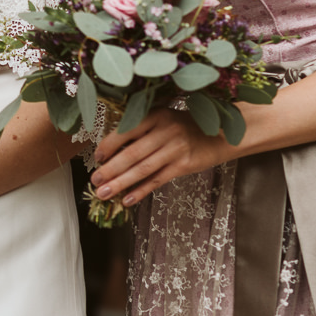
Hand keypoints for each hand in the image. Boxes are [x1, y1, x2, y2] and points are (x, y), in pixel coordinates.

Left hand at [89, 109, 232, 208]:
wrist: (220, 135)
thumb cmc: (185, 127)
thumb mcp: (163, 119)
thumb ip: (141, 130)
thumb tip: (111, 149)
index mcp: (156, 115)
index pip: (126, 130)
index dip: (109, 145)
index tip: (97, 158)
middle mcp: (165, 130)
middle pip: (132, 153)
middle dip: (110, 169)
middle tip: (95, 181)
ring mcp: (175, 149)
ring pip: (142, 169)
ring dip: (121, 183)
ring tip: (104, 193)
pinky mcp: (184, 165)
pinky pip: (157, 180)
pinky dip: (141, 191)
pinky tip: (127, 200)